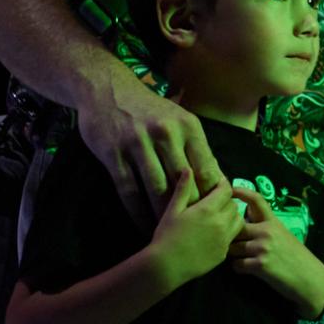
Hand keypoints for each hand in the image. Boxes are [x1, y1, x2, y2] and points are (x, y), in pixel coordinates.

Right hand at [79, 78, 225, 225]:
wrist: (108, 90)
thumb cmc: (150, 109)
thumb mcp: (179, 119)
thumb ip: (195, 147)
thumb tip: (216, 179)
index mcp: (188, 127)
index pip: (206, 168)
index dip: (211, 195)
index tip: (213, 214)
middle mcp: (166, 134)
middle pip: (183, 183)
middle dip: (189, 210)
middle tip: (193, 232)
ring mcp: (138, 144)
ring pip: (156, 190)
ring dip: (163, 216)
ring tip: (169, 233)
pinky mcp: (114, 155)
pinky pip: (129, 190)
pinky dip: (138, 212)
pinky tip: (143, 225)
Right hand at [149, 170, 243, 283]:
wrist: (166, 266)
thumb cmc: (166, 236)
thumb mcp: (173, 210)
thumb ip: (183, 189)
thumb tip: (188, 169)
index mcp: (208, 209)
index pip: (226, 190)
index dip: (223, 185)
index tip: (217, 185)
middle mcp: (221, 223)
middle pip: (234, 205)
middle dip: (227, 201)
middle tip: (215, 202)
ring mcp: (224, 239)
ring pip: (238, 221)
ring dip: (231, 216)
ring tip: (218, 217)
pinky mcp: (224, 253)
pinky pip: (232, 238)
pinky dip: (228, 233)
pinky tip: (214, 234)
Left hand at [228, 188, 323, 316]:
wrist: (310, 278)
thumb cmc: (297, 258)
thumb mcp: (284, 236)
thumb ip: (265, 229)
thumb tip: (244, 225)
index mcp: (273, 222)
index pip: (257, 200)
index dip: (242, 192)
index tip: (230, 189)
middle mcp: (267, 231)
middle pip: (234, 228)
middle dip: (230, 238)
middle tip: (233, 245)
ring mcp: (263, 248)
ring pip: (232, 248)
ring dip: (234, 255)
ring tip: (243, 260)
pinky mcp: (260, 265)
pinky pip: (237, 265)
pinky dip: (239, 269)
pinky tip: (248, 270)